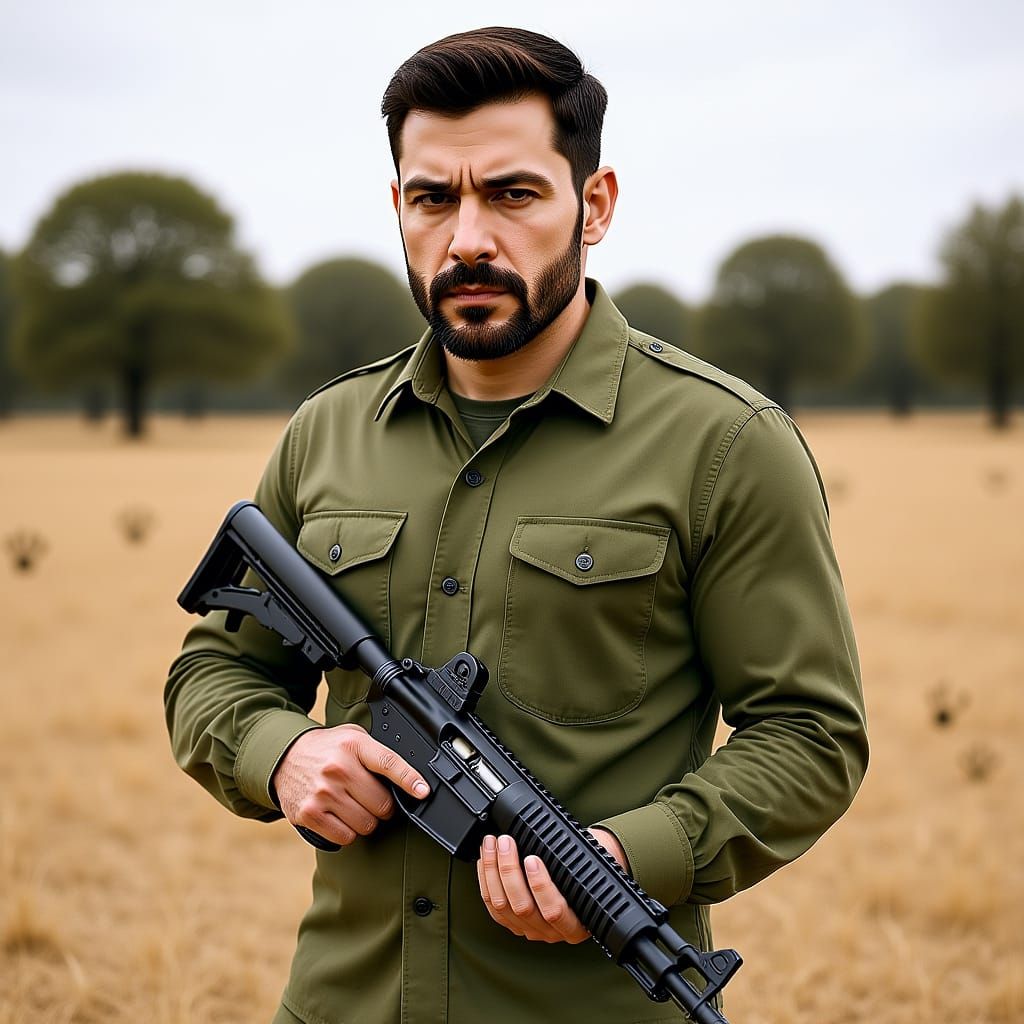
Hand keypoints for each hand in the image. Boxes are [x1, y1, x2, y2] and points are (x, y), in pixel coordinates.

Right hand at [272, 724, 429, 846]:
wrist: (285, 756)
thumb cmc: (326, 749)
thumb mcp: (353, 738)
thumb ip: (377, 753)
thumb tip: (409, 778)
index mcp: (353, 746)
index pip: (388, 763)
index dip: (409, 780)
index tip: (422, 791)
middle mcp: (338, 769)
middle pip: (382, 804)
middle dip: (383, 806)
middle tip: (372, 798)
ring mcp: (322, 793)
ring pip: (366, 824)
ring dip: (365, 820)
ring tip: (353, 805)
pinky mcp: (309, 814)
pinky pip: (345, 837)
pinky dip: (347, 831)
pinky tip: (340, 816)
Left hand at [476, 828, 629, 943]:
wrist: (586, 885)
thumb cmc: (589, 875)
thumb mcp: (592, 869)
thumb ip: (578, 862)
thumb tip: (564, 840)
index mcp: (575, 925)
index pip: (554, 910)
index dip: (540, 885)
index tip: (532, 858)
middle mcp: (551, 932)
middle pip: (522, 907)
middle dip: (509, 870)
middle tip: (505, 842)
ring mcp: (529, 929)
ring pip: (502, 906)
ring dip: (492, 871)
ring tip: (491, 844)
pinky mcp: (512, 924)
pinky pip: (492, 906)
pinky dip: (486, 880)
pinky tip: (485, 860)